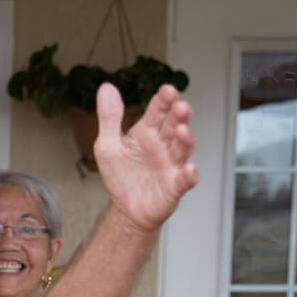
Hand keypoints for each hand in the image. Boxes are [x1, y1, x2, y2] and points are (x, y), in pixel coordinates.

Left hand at [92, 82, 199, 231]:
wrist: (127, 209)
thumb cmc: (121, 176)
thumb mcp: (108, 145)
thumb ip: (109, 118)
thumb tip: (106, 87)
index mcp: (147, 132)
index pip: (158, 111)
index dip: (164, 101)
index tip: (167, 90)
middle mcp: (163, 145)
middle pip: (174, 126)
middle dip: (179, 115)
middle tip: (180, 106)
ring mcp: (171, 164)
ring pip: (182, 148)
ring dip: (185, 138)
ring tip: (182, 130)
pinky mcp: (175, 185)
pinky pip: (185, 179)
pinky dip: (189, 174)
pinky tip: (189, 169)